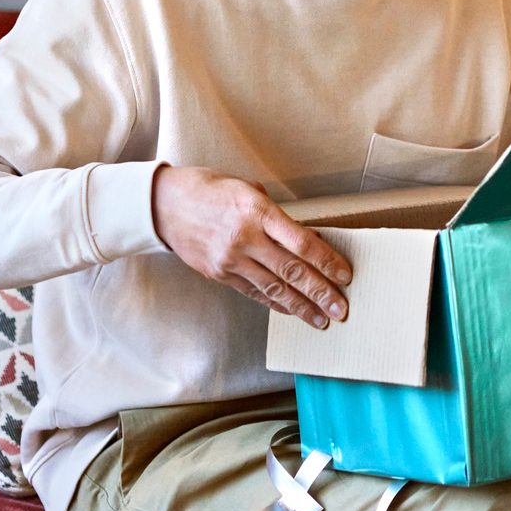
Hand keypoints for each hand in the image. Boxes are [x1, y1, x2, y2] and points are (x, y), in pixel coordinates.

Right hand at [152, 166, 351, 328]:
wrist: (165, 204)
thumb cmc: (212, 190)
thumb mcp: (249, 190)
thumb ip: (278, 216)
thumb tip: (308, 237)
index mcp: (258, 211)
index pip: (301, 243)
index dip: (327, 261)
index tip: (345, 275)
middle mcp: (245, 238)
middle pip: (292, 271)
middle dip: (321, 292)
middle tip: (341, 309)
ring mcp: (231, 260)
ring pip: (274, 288)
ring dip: (302, 307)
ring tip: (322, 320)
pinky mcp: (219, 274)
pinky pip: (254, 292)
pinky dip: (276, 303)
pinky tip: (292, 311)